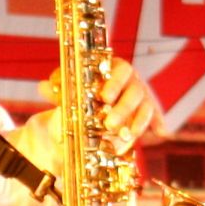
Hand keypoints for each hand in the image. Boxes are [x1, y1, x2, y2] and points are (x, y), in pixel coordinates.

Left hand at [37, 58, 161, 155]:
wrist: (97, 100)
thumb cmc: (84, 90)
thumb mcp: (71, 89)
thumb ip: (60, 89)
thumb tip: (43, 86)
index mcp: (114, 68)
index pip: (120, 70)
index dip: (114, 83)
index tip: (104, 96)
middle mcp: (132, 80)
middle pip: (135, 91)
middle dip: (123, 108)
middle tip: (109, 123)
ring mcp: (142, 96)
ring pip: (146, 106)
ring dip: (137, 122)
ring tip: (125, 137)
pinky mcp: (148, 111)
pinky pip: (155, 116)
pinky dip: (159, 124)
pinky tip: (161, 133)